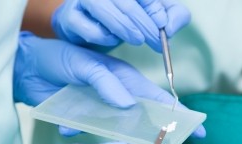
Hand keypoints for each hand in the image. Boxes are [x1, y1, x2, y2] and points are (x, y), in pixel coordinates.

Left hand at [13, 32, 205, 136]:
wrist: (28, 66)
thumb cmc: (59, 57)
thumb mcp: (84, 65)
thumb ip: (106, 83)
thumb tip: (128, 105)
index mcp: (125, 80)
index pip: (159, 99)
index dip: (179, 116)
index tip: (197, 132)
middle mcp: (118, 96)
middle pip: (143, 120)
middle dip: (152, 136)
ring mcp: (101, 109)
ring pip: (118, 130)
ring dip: (113, 138)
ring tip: (108, 143)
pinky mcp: (84, 118)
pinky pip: (89, 131)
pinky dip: (78, 130)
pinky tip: (63, 126)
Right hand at [51, 0, 190, 50]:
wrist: (86, 30)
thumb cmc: (123, 20)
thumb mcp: (154, 16)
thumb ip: (172, 16)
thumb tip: (170, 26)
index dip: (154, 9)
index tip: (163, 28)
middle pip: (126, 1)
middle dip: (144, 23)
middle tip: (156, 42)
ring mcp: (84, 1)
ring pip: (102, 7)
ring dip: (123, 26)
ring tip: (137, 40)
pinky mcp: (69, 18)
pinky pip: (84, 25)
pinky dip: (101, 35)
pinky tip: (111, 40)